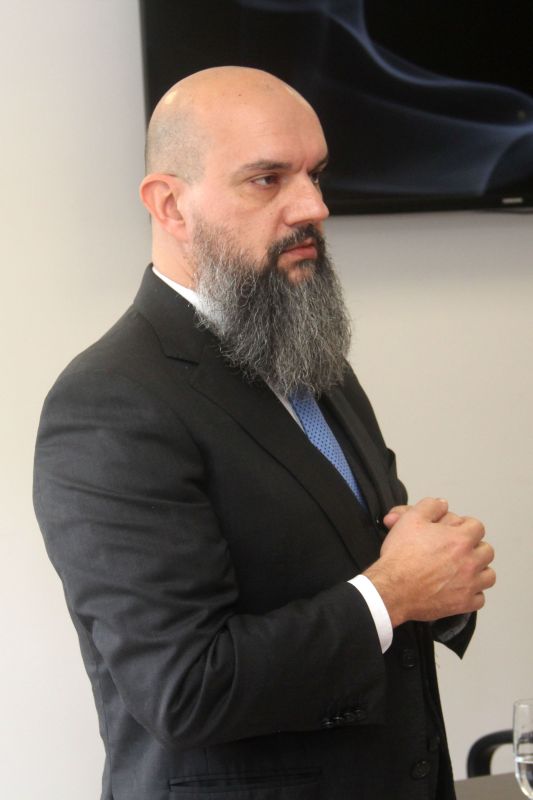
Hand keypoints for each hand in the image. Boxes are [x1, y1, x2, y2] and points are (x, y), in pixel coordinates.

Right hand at [364, 497, 495, 626]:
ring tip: (464, 568)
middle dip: (474, 547)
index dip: (465, 526)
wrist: (392, 588)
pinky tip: (459, 588)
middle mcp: (469, 562)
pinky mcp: (463, 604)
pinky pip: (479, 599)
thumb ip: (430, 506)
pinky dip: (472, 593)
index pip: (477, 527)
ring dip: (479, 570)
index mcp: (459, 539)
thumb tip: (442, 504)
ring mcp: (468, 584)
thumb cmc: (400, 556)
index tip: (456, 530)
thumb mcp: (410, 519)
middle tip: (459, 549)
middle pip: (487, 551)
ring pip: (488, 575)